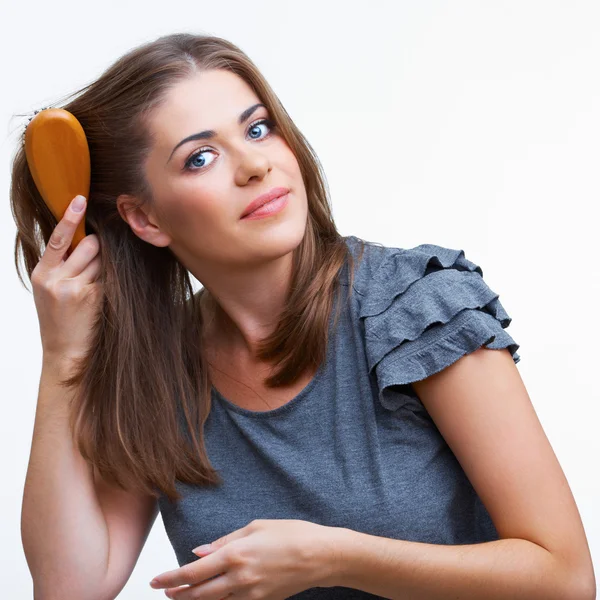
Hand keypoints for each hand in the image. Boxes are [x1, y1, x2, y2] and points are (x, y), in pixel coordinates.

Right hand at [31, 194, 102, 363]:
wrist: (64, 350)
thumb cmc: (59, 317)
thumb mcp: (49, 289)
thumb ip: (61, 264)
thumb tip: (81, 237)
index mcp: (42, 274)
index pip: (57, 238)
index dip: (70, 218)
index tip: (79, 199)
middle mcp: (57, 279)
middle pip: (89, 245)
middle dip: (97, 247)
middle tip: (94, 261)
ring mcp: (76, 289)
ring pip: (102, 259)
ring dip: (104, 263)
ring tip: (94, 281)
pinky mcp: (94, 298)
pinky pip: (109, 276)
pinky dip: (110, 278)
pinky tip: (101, 291)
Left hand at [150, 519, 343, 598]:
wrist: (321, 556)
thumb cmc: (291, 534)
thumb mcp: (255, 527)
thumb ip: (225, 541)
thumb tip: (199, 551)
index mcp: (235, 554)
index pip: (194, 571)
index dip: (171, 577)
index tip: (156, 580)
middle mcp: (240, 577)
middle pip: (199, 593)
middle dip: (179, 593)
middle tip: (165, 591)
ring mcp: (251, 594)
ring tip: (183, 596)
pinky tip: (213, 597)